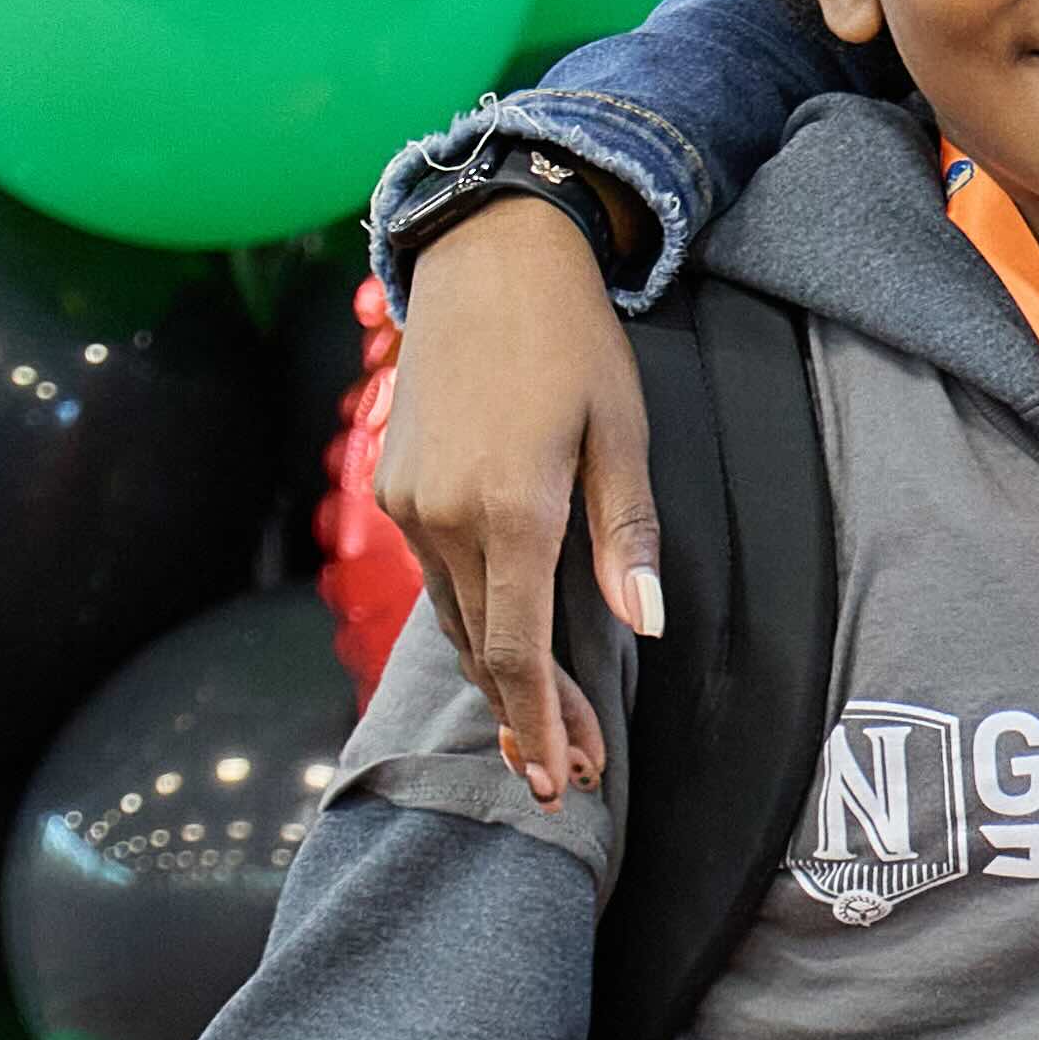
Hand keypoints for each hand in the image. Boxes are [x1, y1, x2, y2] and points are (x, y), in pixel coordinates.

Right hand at [389, 195, 658, 797]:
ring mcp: (410, 504)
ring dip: (496, 672)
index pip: (517, 652)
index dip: (538, 724)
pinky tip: (507, 636)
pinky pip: (436, 576)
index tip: (557, 780)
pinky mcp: (395, 488)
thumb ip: (626, 536)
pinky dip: (472, 616)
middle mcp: (444, 518)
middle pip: (482, 649)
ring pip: (455, 618)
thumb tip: (642, 624)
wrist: (485, 260)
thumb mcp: (622, 433)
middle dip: (526, 715)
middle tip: (571, 771)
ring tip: (545, 721)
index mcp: (511, 510)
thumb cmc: (573, 341)